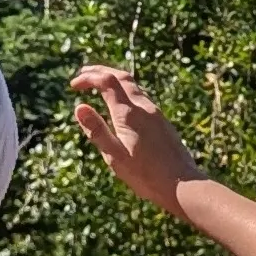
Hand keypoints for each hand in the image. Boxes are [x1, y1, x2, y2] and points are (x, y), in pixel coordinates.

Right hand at [71, 66, 202, 216]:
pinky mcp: (162, 121)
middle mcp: (144, 108)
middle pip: (121, 77)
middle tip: (83, 73)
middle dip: (100, 71)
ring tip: (99, 84)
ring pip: (134, 85)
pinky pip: (142, 96)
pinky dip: (126, 91)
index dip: (88, 78)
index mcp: (129, 114)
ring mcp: (156, 113)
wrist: (183, 184)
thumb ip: (97, 130)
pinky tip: (121, 102)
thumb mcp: (115, 156)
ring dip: (114, 79)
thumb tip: (79, 107)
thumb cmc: (146, 175)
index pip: (107, 82)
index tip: (73, 85)